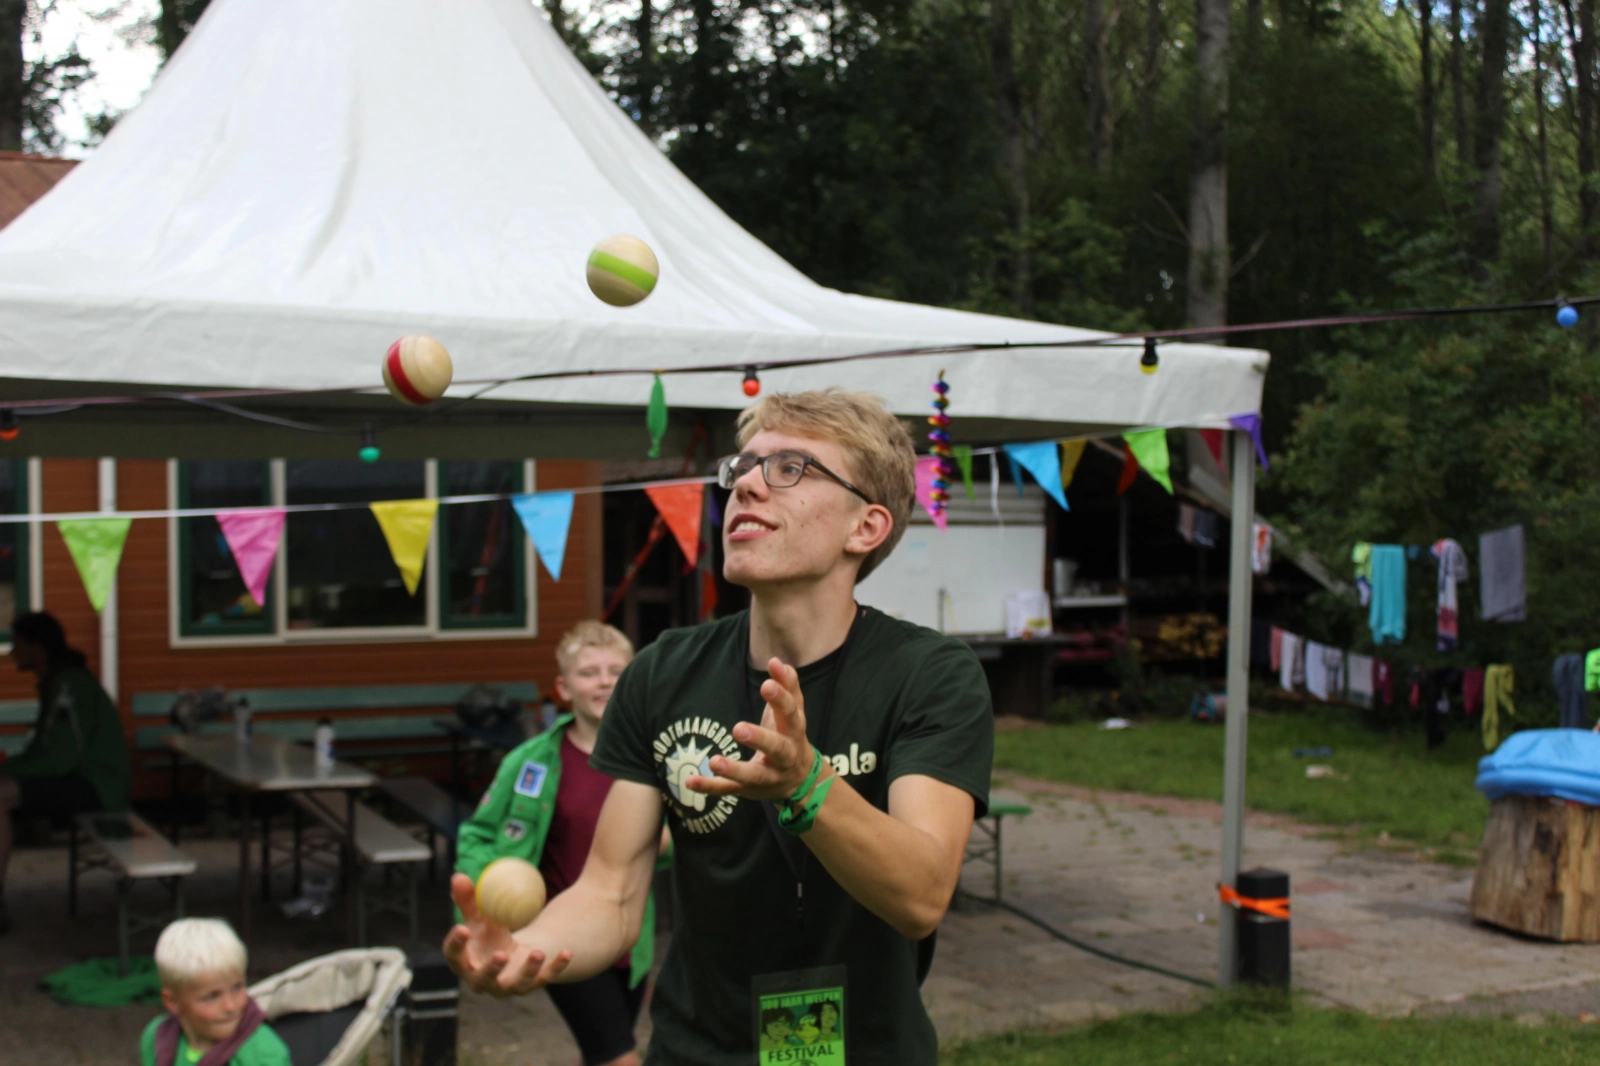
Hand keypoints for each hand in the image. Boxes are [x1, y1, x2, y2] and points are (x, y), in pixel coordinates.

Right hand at [442, 873, 571, 997]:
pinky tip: (567, 953)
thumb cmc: (489, 932)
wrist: (513, 953)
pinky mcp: (530, 986)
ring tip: (538, 952)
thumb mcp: (479, 915)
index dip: (456, 945)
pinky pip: (544, 978)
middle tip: (501, 954)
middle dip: (491, 970)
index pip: (454, 956)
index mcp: (464, 962)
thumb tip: (457, 876)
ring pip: (516, 984)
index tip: (462, 928)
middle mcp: (482, 980)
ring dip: (527, 970)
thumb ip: (468, 899)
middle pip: (482, 980)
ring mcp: (507, 986)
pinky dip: (556, 967)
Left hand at [686, 658, 821, 801]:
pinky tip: (690, 781)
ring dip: (733, 769)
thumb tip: (776, 661)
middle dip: (759, 738)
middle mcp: (785, 756)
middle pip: (776, 748)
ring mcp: (767, 775)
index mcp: (794, 731)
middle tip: (738, 728)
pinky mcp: (748, 789)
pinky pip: (728, 789)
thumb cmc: (790, 734)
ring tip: (714, 761)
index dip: (781, 699)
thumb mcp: (794, 711)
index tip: (766, 684)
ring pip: (752, 775)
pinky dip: (709, 787)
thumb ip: (787, 685)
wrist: (799, 779)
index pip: (791, 714)